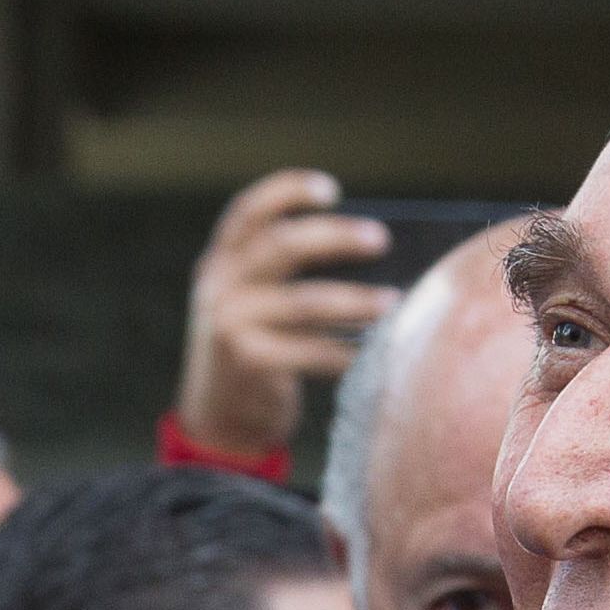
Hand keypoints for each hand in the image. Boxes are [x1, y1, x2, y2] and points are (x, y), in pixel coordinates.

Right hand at [171, 170, 390, 461]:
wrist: (217, 418)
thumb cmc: (254, 351)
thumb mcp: (249, 302)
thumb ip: (282, 274)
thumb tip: (366, 251)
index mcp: (220, 262)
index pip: (247, 211)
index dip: (287, 191)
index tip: (331, 190)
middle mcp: (220, 287)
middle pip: (281, 246)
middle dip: (336, 237)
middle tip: (381, 239)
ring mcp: (231, 325)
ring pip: (304, 301)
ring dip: (356, 300)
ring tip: (392, 301)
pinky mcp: (249, 363)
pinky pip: (311, 351)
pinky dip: (347, 352)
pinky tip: (373, 353)